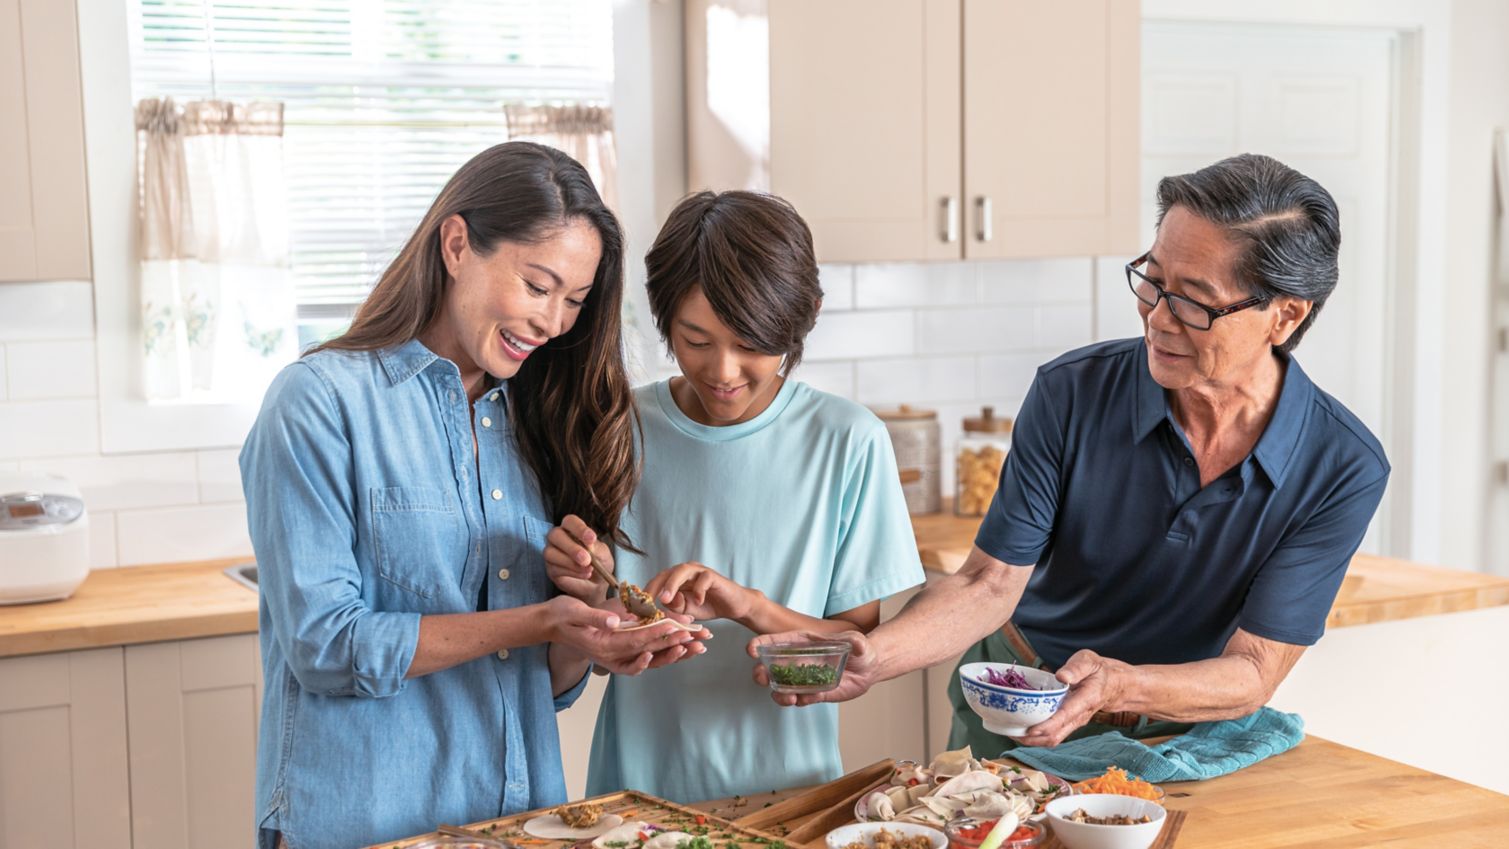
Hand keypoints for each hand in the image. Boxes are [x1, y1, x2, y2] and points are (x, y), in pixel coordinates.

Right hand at [545, 514, 612, 601]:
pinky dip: (572, 572)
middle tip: (586, 559)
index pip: (569, 521)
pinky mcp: (551, 569)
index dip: (579, 528)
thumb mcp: (603, 554)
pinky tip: (585, 574)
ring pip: (551, 553)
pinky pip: (555, 568)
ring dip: (570, 562)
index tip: (591, 539)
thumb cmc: (600, 563)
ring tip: (588, 569)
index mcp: (572, 529)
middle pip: (555, 535)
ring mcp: (552, 553)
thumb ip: (596, 548)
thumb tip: (588, 544)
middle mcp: (558, 538)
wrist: (598, 584)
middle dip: (571, 547)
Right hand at [549, 596, 708, 674]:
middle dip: (675, 644)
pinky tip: (675, 651)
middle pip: (649, 651)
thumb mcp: (575, 612)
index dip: (659, 633)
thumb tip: (615, 621)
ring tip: (696, 648)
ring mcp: (614, 657)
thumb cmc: (560, 615)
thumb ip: (596, 617)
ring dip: (674, 653)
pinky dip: (661, 655)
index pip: (637, 639)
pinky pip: (642, 658)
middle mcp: (611, 656)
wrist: (548, 624)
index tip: (678, 626)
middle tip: (699, 638)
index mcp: (603, 645)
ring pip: (650, 659)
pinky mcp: (616, 653)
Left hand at [643, 561, 757, 622]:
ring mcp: (699, 572)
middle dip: (654, 587)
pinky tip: (698, 602)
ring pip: (682, 571)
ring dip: (672, 585)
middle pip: (665, 574)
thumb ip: (673, 607)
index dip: (645, 594)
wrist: (732, 606)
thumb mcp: (685, 611)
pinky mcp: (713, 576)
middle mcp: (684, 572)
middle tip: (646, 602)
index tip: (635, 608)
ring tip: (665, 599)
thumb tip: (661, 604)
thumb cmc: (706, 606)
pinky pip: (704, 579)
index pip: (656, 582)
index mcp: (674, 579)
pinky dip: (699, 590)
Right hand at [747, 629, 877, 705]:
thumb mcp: (859, 642)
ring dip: (779, 694)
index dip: (761, 644)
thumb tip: (856, 643)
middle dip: (761, 673)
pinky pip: (801, 699)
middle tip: (761, 678)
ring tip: (790, 698)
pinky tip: (809, 697)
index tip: (751, 649)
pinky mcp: (813, 693)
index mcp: (802, 642)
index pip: (776, 642)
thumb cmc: (860, 648)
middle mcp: (798, 661)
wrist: (868, 669)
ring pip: (781, 688)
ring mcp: (803, 678)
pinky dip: (802, 700)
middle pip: (771, 667)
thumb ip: (856, 642)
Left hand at [1015, 649, 1127, 746]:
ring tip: (1010, 732)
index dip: (1047, 725)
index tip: (1030, 729)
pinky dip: (1036, 736)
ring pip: (1053, 739)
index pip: (1065, 716)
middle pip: (1056, 735)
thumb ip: (1076, 667)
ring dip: (1032, 740)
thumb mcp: (1089, 661)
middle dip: (1032, 738)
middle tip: (1010, 731)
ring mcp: (1074, 722)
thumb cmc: (1098, 670)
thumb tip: (1061, 676)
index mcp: (1086, 700)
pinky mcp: (1069, 723)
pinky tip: (1021, 729)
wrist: (1113, 685)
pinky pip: (1053, 735)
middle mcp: (1080, 716)